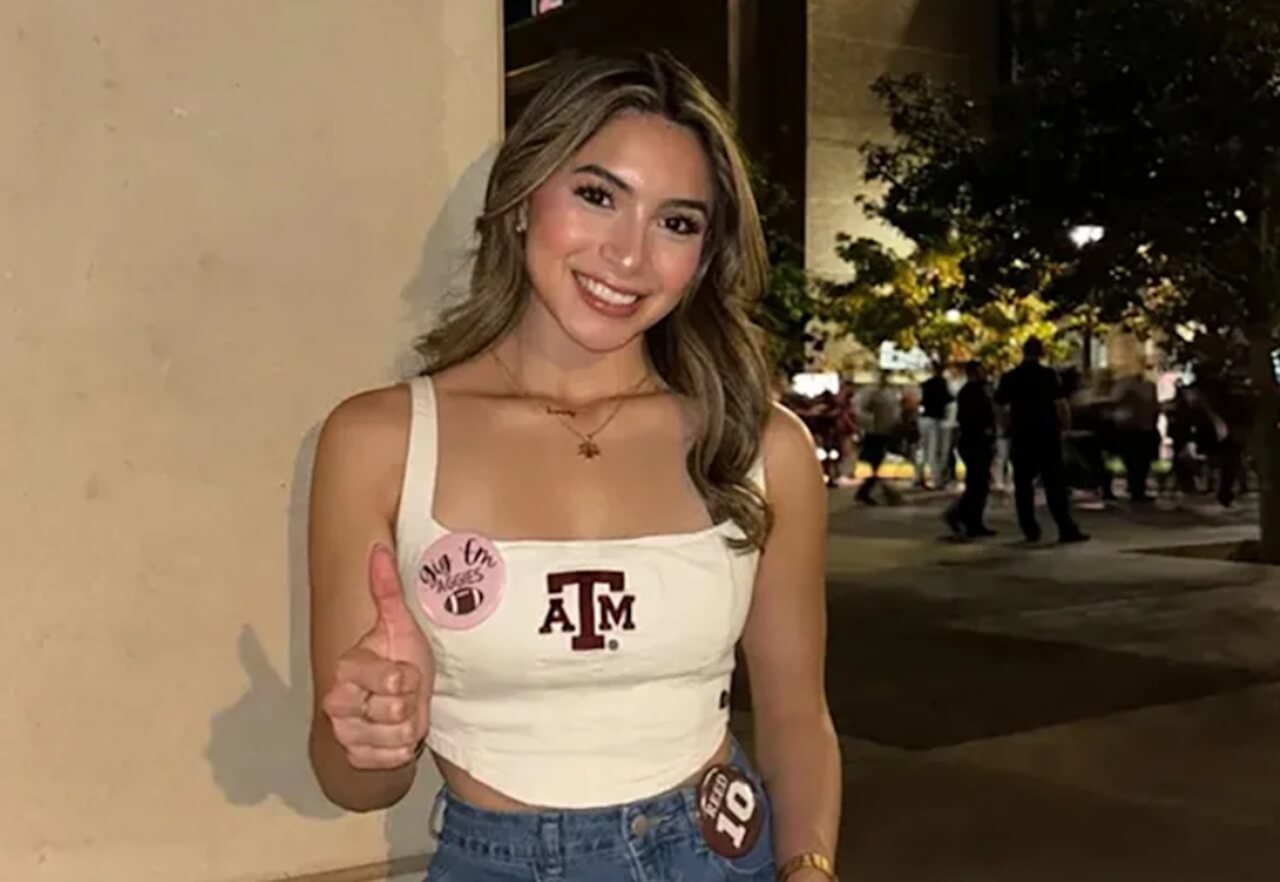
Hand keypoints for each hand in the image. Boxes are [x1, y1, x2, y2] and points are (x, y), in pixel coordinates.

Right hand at [322, 543, 433, 769]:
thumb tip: (378, 549)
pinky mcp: (356, 757)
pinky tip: (398, 734)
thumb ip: (386, 588)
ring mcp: (345, 733)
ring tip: (403, 710)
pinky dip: (404, 748)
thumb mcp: (400, 624)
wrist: (402, 699)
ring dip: (410, 725)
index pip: (392, 680)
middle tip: (405, 693)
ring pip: (397, 736)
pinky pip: (394, 758)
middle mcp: (338, 702)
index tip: (405, 671)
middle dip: (410, 702)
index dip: (409, 678)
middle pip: (394, 711)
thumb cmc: (401, 657)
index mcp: (347, 668)